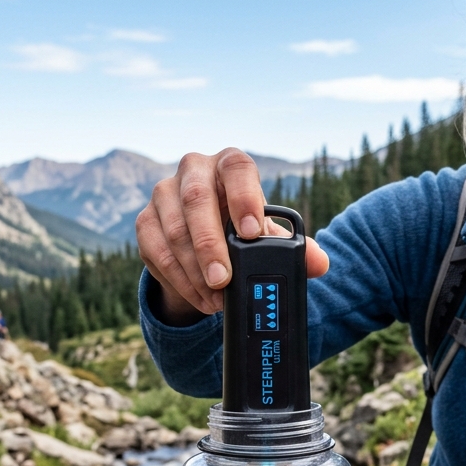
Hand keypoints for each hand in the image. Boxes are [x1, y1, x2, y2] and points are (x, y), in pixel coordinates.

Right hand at [135, 148, 329, 323]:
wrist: (204, 239)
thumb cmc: (242, 228)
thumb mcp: (268, 236)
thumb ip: (296, 248)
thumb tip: (319, 263)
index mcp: (230, 165)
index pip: (237, 168)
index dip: (244, 197)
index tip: (252, 233)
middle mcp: (194, 170)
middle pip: (196, 199)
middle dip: (210, 244)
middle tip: (223, 280)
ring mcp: (164, 193)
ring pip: (174, 230)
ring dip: (195, 271)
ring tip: (216, 300)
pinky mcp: (145, 221)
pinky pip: (156, 251)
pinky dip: (180, 280)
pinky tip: (200, 298)